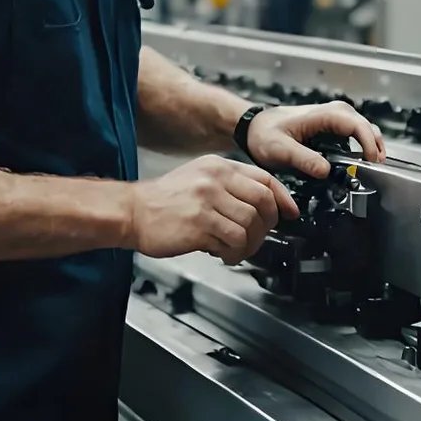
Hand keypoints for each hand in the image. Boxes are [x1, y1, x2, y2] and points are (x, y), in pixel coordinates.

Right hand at [127, 155, 298, 264]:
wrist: (131, 211)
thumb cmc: (163, 201)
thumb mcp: (199, 178)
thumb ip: (229, 186)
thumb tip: (262, 206)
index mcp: (218, 166)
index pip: (265, 178)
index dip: (282, 199)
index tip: (289, 213)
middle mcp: (215, 179)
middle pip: (263, 202)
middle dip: (267, 225)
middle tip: (258, 237)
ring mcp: (207, 200)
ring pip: (251, 224)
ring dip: (250, 244)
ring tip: (236, 250)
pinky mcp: (199, 224)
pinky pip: (234, 241)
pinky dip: (235, 253)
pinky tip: (224, 255)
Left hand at [245, 101, 386, 178]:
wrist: (255, 126)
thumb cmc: (265, 134)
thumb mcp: (280, 149)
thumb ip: (303, 159)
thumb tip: (326, 170)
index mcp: (322, 115)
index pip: (356, 125)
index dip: (369, 142)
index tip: (371, 161)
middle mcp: (332, 112)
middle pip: (365, 125)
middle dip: (375, 145)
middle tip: (377, 167)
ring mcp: (334, 117)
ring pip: (363, 128)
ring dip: (372, 144)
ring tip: (374, 165)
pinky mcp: (332, 126)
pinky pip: (355, 133)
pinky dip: (363, 144)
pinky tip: (363, 159)